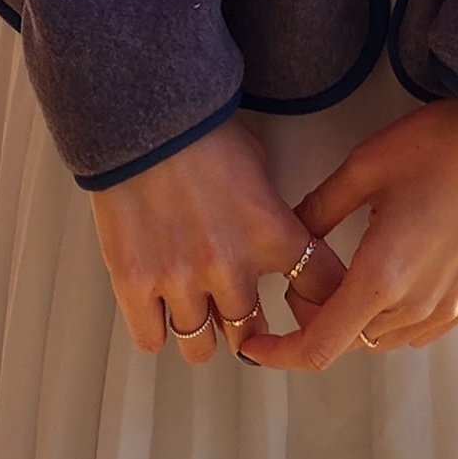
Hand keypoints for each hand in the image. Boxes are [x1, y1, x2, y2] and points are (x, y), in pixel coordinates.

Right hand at [89, 117, 332, 362]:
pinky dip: (155, 328)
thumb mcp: (258, 163)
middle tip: (236, 310)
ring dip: (200, 329)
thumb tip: (271, 241)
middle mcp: (230, 267)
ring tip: (193, 308)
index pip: (322, 290)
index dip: (320, 305)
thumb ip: (270, 213)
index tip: (313, 312)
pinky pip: (152, 339)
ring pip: (200, 346)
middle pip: (252, 333)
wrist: (141, 113)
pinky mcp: (135, 284)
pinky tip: (155, 308)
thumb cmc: (200, 129)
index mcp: (271, 233)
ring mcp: (181, 280)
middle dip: (247, 325)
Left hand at [237, 96, 457, 369]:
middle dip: (316, 322)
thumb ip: (318, 210)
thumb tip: (288, 238)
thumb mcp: (363, 167)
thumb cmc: (437, 145)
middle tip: (304, 278)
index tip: (253, 345)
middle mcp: (418, 306)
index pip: (319, 346)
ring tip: (347, 275)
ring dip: (356, 321)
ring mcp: (451, 308)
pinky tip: (391, 280)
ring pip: (384, 340)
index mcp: (383, 277)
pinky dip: (393, 319)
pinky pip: (420, 330)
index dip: (279, 354)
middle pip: (350, 342)